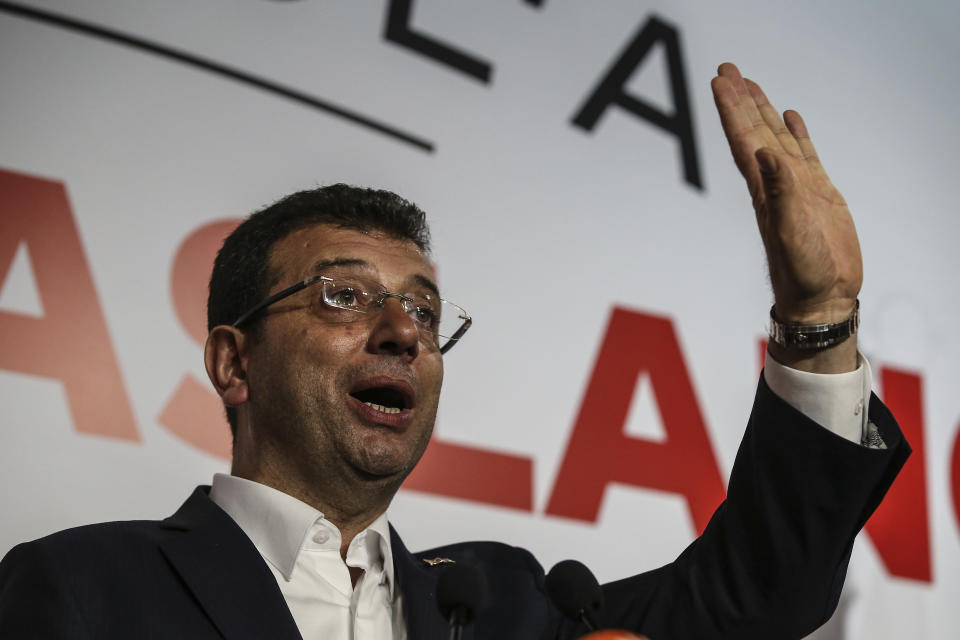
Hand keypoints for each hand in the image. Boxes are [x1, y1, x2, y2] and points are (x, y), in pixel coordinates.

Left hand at [711, 62, 859, 371]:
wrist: (821, 298)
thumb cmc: (803, 272)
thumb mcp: (790, 231)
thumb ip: (780, 193)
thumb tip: (765, 154)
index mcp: (763, 189)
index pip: (743, 140)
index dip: (730, 110)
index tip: (719, 82)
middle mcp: (774, 183)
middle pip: (753, 131)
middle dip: (740, 100)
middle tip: (727, 68)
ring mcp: (796, 186)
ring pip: (775, 137)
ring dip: (762, 110)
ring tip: (751, 83)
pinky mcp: (818, 194)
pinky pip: (804, 154)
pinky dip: (795, 133)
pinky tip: (790, 116)